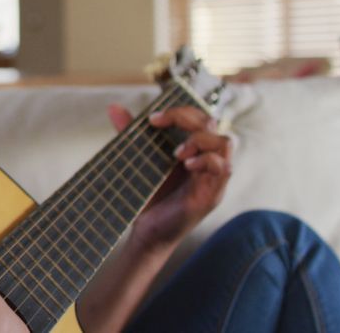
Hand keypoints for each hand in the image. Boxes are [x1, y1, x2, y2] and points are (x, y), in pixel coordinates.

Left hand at [106, 105, 232, 250]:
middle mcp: (206, 160)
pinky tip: (186, 165)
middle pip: (213, 123)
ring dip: (200, 140)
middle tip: (161, 126)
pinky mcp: (213, 194)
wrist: (147, 231)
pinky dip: (207, 161)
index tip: (152, 119)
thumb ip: (132, 135)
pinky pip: (224, 168)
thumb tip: (113, 107)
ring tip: (176, 153)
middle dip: (188, 118)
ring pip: (226, 142)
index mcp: (193, 149)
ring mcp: (212, 177)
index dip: (180, 111)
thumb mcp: (140, 161)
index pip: (199, 117)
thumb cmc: (148, 196)